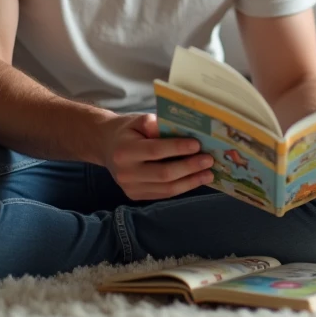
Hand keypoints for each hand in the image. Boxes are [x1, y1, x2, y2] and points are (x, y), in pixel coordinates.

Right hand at [100, 113, 214, 199]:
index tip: (198, 144)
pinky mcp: (136, 196)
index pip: (155, 151)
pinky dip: (182, 187)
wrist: (107, 147)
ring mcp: (130, 188)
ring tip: (208, 174)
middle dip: (189, 168)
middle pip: (163, 174)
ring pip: (166, 189)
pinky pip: (163, 194)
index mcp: (124, 151)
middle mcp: (125, 173)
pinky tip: (196, 180)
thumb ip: (154, 124)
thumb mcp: (138, 120)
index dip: (177, 148)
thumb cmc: (128, 131)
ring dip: (190, 182)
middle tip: (209, 160)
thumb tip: (176, 130)